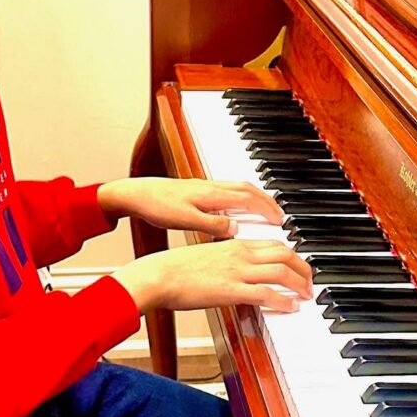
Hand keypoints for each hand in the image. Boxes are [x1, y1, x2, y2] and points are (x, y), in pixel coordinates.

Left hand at [98, 177, 282, 237]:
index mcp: (212, 194)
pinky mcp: (197, 189)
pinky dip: (241, 197)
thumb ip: (212, 225)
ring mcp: (205, 186)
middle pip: (248, 188)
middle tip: (280, 215)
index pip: (248, 197)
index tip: (280, 220)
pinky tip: (237, 209)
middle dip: (267, 201)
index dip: (267, 209)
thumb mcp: (185, 221)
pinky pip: (228, 189)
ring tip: (265, 211)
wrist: (135, 193)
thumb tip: (236, 229)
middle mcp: (211, 187)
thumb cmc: (157, 206)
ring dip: (256, 197)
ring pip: (239, 187)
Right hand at [113, 239, 312, 314]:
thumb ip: (222, 262)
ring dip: (300, 283)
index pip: (273, 244)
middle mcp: (240, 254)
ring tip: (307, 295)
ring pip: (282, 271)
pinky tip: (291, 307)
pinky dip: (284, 300)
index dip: (291, 255)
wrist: (158, 275)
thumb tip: (230, 272)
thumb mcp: (204, 258)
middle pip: (285, 253)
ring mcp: (237, 272)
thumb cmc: (173, 269)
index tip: (298, 265)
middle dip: (303, 267)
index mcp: (233, 244)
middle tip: (310, 281)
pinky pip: (267, 293)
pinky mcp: (232, 290)